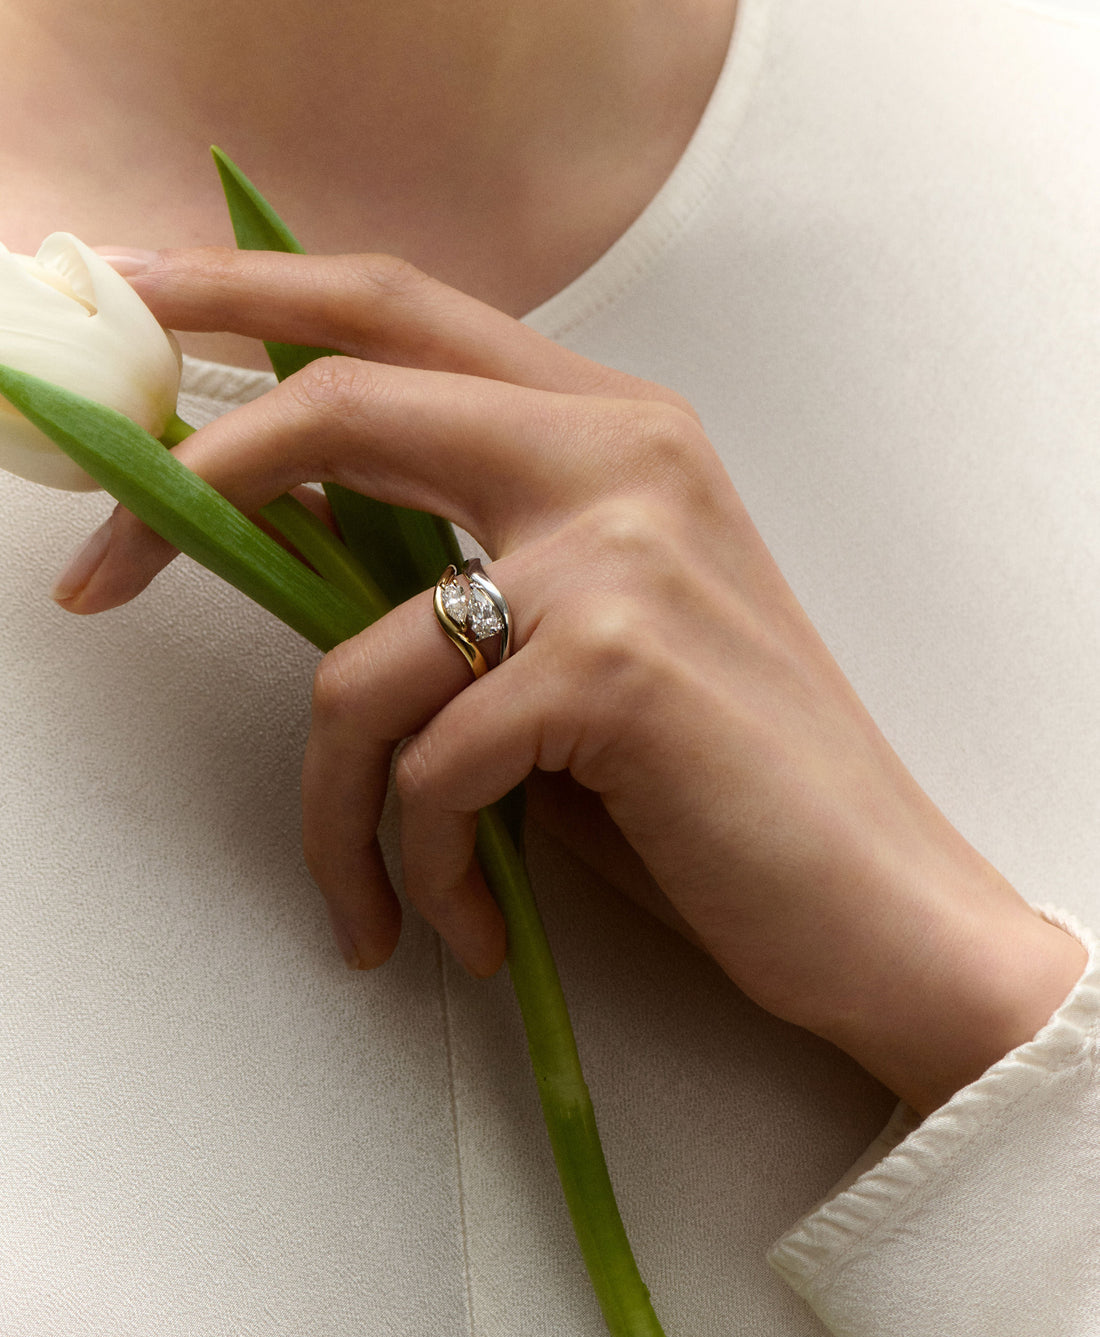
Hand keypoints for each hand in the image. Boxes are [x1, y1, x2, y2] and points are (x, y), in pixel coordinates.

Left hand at [57, 247, 1086, 1113]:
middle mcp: (618, 454)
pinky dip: (423, 872)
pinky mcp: (614, 663)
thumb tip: (287, 544)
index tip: (138, 313)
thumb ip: (463, 562)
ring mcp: (617, 550)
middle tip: (95, 581)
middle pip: (341, 405)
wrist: (875, 901)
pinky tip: (470, 926)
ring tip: (381, 898)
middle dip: (188, 493)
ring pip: (354, 665)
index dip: (248, 294)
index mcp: (612, 426)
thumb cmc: (716, 781)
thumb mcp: (583, 636)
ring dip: (334, 817)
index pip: (399, 309)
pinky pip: (423, 773)